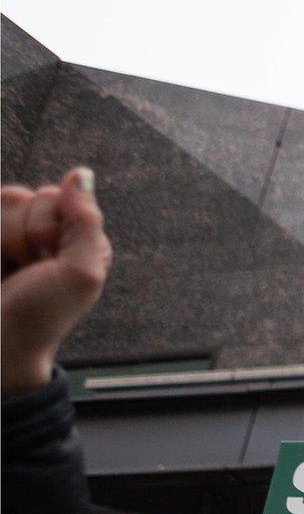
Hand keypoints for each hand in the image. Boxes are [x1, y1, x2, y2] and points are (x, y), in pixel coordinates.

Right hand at [2, 169, 110, 396]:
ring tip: (13, 268)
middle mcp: (54, 233)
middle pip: (32, 196)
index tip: (51, 257)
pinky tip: (3, 263)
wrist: (0, 341)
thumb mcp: (80, 271)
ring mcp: (20, 235)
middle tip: (30, 267)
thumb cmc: (43, 315)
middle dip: (25, 233)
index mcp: (84, 239)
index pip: (64, 197)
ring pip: (7, 201)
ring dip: (6, 238)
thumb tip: (80, 172)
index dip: (52, 225)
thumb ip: (85, 220)